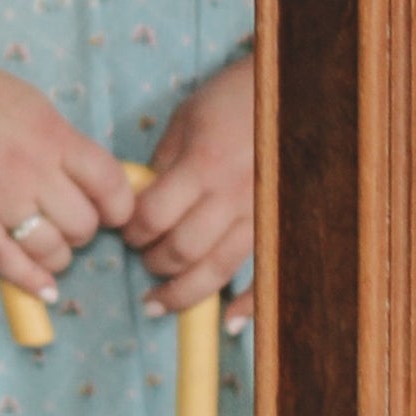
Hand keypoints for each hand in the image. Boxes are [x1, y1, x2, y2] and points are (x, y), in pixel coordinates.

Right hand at [0, 35, 133, 295]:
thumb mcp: (32, 105)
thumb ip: (62, 142)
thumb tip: (92, 177)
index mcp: (53, 136)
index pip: (110, 185)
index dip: (120, 208)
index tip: (113, 213)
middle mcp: (31, 169)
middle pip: (83, 224)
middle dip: (83, 232)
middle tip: (70, 225)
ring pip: (50, 249)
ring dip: (58, 256)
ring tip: (51, 249)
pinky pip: (6, 260)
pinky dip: (30, 280)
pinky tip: (44, 289)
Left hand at [125, 52, 253, 322]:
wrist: (291, 93)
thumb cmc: (233, 99)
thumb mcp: (186, 120)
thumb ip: (161, 163)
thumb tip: (138, 202)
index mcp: (203, 165)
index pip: (153, 216)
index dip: (130, 230)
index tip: (124, 230)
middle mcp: (232, 196)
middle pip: (181, 249)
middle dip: (152, 261)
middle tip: (141, 256)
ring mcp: (259, 214)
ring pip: (216, 270)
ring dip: (182, 291)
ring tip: (159, 300)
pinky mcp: (277, 225)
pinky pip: (263, 274)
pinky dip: (247, 304)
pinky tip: (227, 322)